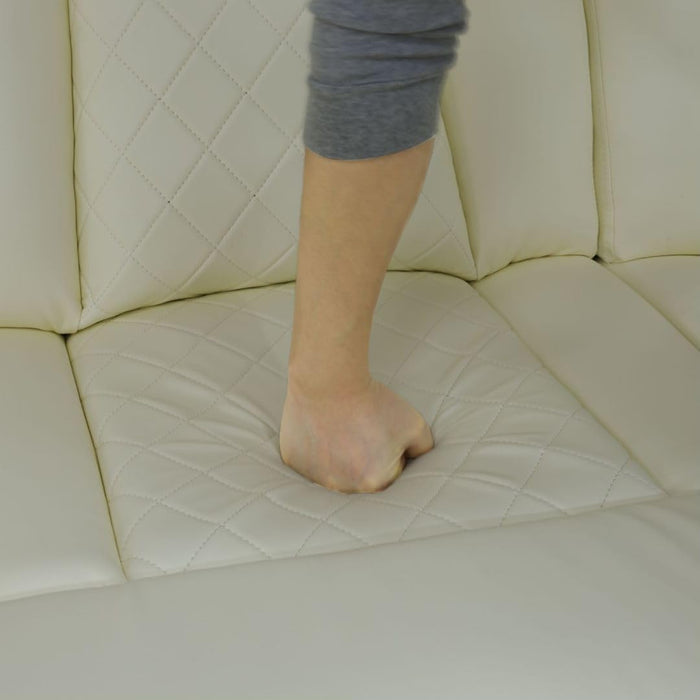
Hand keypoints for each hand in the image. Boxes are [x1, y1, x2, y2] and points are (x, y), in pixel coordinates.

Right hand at [279, 376, 434, 492]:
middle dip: (364, 458)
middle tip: (360, 429)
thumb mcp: (414, 424)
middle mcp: (343, 486)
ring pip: (332, 471)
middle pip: (360, 477)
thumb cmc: (372, 401)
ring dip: (338, 457)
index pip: (389, 475)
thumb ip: (423, 450)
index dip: (389, 452)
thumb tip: (419, 462)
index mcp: (374, 482)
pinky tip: (320, 429)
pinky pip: (308, 462)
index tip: (381, 432)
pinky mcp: (292, 462)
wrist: (329, 379)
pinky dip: (314, 449)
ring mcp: (314, 476)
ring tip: (341, 427)